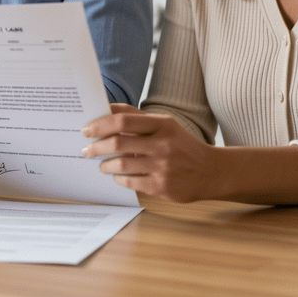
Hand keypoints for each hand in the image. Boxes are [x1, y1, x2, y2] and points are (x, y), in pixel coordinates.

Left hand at [81, 103, 218, 202]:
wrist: (211, 171)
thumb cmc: (181, 145)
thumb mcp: (165, 125)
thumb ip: (138, 118)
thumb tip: (106, 110)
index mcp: (162, 124)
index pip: (123, 119)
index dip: (100, 124)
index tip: (86, 130)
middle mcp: (163, 144)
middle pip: (117, 142)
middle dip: (96, 147)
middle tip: (87, 150)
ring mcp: (162, 166)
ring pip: (120, 165)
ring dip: (105, 165)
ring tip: (101, 165)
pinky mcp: (161, 186)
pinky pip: (130, 182)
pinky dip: (119, 178)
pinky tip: (117, 176)